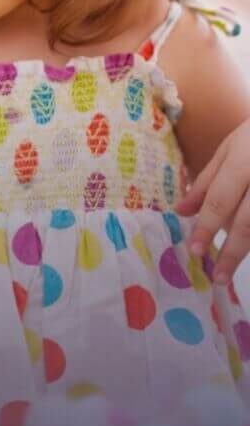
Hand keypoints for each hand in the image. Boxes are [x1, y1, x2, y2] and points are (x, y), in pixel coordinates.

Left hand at [177, 120, 249, 285]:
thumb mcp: (229, 149)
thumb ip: (207, 181)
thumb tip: (181, 212)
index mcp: (244, 161)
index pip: (221, 200)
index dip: (207, 227)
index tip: (195, 250)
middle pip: (249, 221)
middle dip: (232, 251)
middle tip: (218, 276)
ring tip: (233, 267)